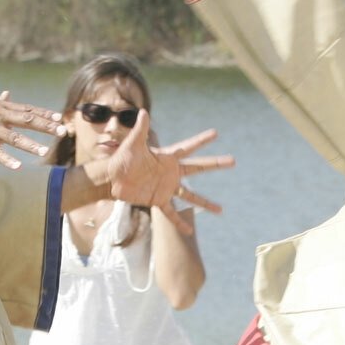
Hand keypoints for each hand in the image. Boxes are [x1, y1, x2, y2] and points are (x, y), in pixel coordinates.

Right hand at [0, 92, 65, 169]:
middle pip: (27, 121)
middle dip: (45, 126)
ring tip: (45, 152)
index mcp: (3, 107)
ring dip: (30, 145)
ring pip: (14, 138)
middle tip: (62, 131)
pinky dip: (8, 160)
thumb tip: (8, 92)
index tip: (60, 118)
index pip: (28, 110)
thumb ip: (0, 101)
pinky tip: (18, 167)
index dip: (44, 114)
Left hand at [84, 110, 229, 234]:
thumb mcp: (132, 144)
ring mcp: (167, 187)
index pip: (188, 147)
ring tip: (221, 210)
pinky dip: (180, 222)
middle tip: (233, 160)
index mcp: (167, 157)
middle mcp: (171, 172)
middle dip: (215, 164)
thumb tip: (143, 112)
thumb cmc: (121, 159)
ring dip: (206, 203)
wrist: (111, 179)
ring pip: (191, 196)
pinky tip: (188, 232)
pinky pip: (171, 214)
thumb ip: (140, 130)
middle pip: (198, 167)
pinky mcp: (159, 200)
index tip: (216, 133)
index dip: (201, 140)